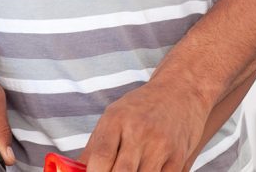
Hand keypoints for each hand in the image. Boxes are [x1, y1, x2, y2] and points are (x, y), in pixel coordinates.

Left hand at [79, 80, 210, 171]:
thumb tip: (74, 171)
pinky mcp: (178, 157)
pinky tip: (144, 171)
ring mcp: (161, 146)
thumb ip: (94, 147)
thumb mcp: (113, 116)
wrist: (181, 91)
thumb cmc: (141, 107)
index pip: (101, 156)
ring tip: (129, 170)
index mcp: (117, 119)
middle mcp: (139, 132)